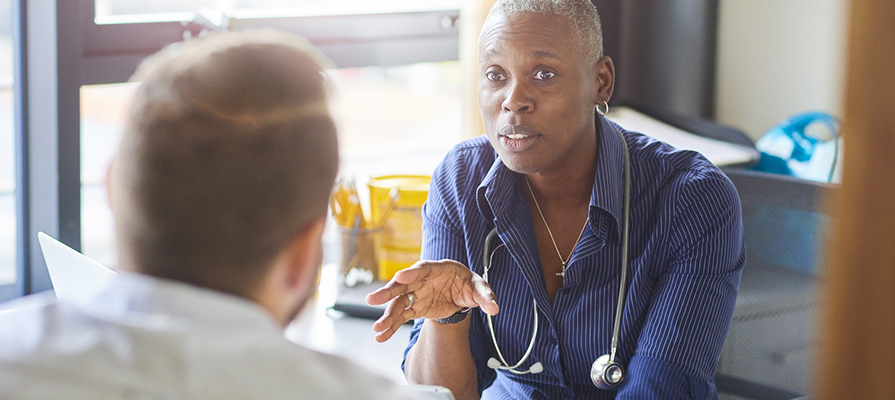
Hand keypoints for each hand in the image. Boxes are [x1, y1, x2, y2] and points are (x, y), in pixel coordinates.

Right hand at [366, 259, 498, 341]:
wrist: (461, 294)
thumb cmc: (468, 284)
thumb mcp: (479, 287)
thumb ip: (486, 296)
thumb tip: (494, 308)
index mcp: (438, 269)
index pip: (423, 268)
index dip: (412, 272)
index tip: (400, 276)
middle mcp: (422, 280)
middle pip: (403, 284)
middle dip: (389, 292)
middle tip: (374, 299)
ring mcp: (416, 294)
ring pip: (398, 303)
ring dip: (387, 315)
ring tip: (377, 329)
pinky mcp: (414, 308)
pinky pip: (400, 317)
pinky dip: (391, 327)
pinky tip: (381, 337)